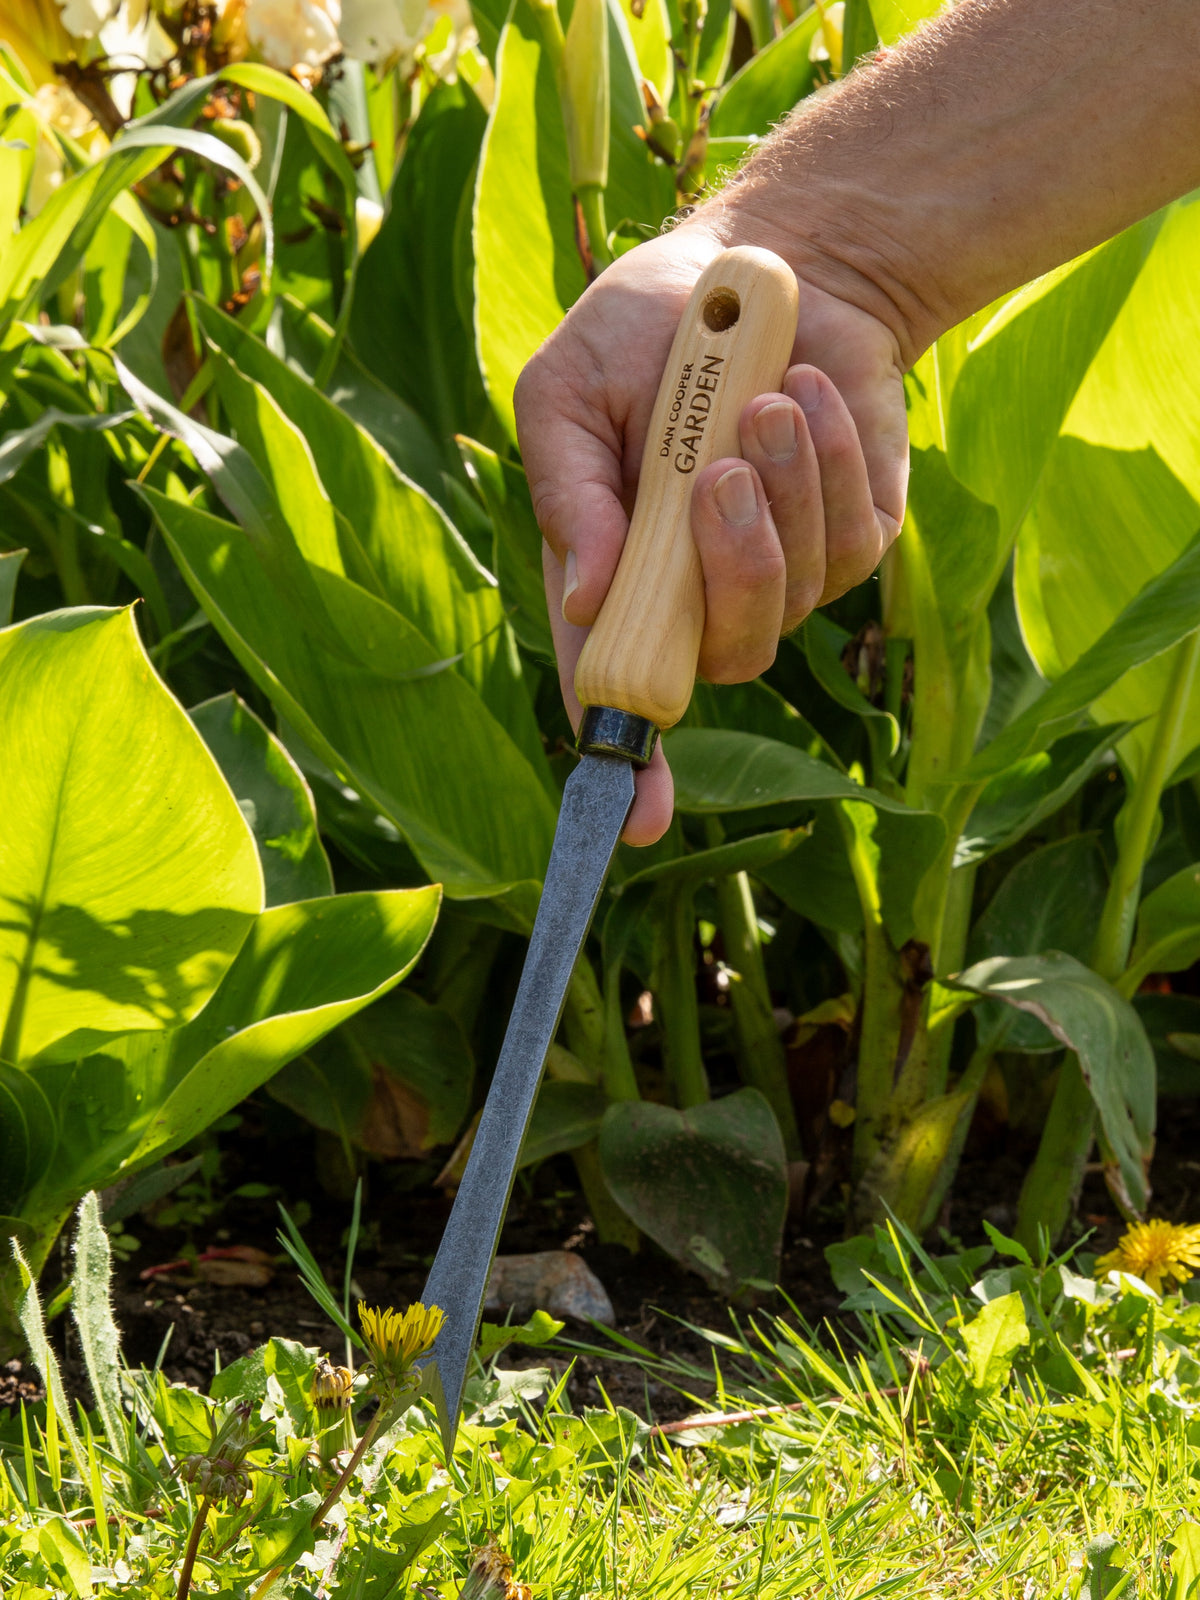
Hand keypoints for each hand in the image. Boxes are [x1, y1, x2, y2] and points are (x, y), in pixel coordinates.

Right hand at [514, 216, 909, 844]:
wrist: (770, 264)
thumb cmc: (650, 329)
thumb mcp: (570, 390)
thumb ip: (569, 491)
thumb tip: (588, 599)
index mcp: (620, 576)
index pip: (619, 693)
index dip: (628, 766)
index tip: (637, 818)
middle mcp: (699, 594)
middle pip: (726, 652)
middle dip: (732, 566)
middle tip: (720, 467)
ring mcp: (784, 571)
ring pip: (797, 594)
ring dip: (785, 486)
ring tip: (768, 396)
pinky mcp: (856, 535)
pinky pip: (855, 542)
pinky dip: (833, 459)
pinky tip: (810, 393)